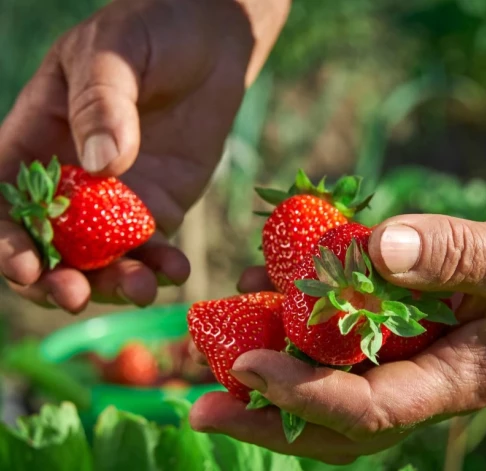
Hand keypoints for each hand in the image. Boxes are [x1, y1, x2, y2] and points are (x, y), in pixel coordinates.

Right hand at [0, 0, 287, 312]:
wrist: (208, 41)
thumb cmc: (148, 32)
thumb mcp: (113, 53)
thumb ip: (102, 104)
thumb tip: (102, 166)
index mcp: (35, 141)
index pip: (5, 201)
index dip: (8, 241)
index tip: (28, 270)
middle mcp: (70, 180)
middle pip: (50, 244)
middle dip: (58, 279)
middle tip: (78, 298)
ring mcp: (116, 199)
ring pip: (102, 258)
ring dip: (114, 283)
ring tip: (142, 290)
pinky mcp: (159, 205)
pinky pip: (154, 247)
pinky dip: (161, 266)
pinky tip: (176, 272)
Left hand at [189, 191, 485, 463]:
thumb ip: (453, 255)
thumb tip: (378, 252)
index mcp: (458, 380)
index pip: (372, 412)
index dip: (306, 397)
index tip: (246, 368)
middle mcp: (428, 381)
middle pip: (338, 424)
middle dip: (270, 418)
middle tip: (201, 405)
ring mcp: (413, 357)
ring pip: (334, 384)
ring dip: (275, 369)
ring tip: (218, 343)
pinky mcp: (402, 328)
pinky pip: (345, 338)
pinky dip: (302, 322)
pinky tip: (265, 286)